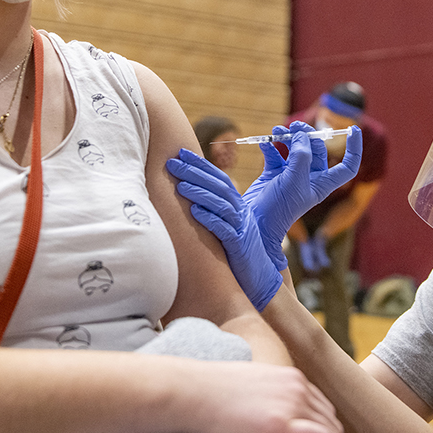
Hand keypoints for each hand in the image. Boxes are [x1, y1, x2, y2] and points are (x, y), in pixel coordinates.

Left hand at [167, 149, 282, 309]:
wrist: (260, 279)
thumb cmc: (238, 254)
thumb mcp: (227, 228)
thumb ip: (214, 212)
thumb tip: (188, 200)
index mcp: (238, 205)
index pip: (219, 178)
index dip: (201, 164)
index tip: (181, 153)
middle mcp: (241, 213)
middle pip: (219, 186)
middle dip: (195, 172)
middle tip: (173, 162)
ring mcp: (242, 228)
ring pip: (221, 205)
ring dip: (200, 193)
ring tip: (180, 185)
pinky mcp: (240, 246)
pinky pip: (224, 230)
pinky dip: (209, 219)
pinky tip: (194, 212)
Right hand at [187, 361, 344, 432]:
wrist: (192, 393)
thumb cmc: (212, 393)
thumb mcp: (251, 383)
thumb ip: (269, 393)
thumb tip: (268, 408)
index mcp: (290, 377)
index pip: (321, 404)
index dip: (324, 426)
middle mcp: (296, 387)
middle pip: (329, 418)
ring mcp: (290, 405)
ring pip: (330, 430)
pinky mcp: (281, 426)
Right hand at [244, 122, 361, 266]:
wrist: (255, 223)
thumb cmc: (280, 208)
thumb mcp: (295, 180)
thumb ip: (301, 156)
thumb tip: (302, 134)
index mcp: (323, 183)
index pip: (347, 166)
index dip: (354, 149)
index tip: (353, 129)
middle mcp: (309, 178)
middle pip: (316, 149)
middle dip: (306, 135)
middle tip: (294, 127)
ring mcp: (291, 175)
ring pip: (295, 149)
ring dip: (287, 137)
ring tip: (277, 130)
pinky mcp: (274, 174)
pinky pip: (276, 154)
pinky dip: (271, 146)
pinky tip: (264, 143)